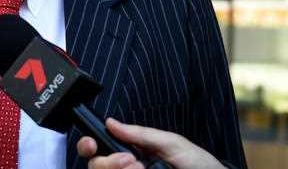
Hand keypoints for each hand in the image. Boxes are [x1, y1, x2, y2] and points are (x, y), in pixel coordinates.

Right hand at [76, 118, 224, 168]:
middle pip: (95, 166)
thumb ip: (140, 134)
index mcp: (131, 153)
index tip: (92, 144)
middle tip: (132, 161)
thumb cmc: (199, 164)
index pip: (99, 149)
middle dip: (108, 162)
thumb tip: (111, 122)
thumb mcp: (171, 143)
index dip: (89, 145)